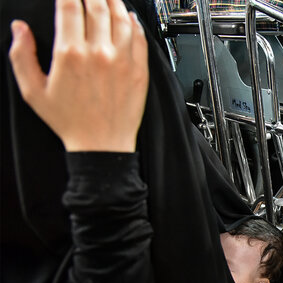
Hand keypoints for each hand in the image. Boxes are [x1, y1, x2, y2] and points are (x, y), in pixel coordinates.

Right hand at [9, 0, 148, 151]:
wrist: (101, 145)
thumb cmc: (70, 121)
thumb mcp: (33, 90)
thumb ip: (21, 55)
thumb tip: (19, 29)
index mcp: (70, 54)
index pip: (70, 6)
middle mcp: (99, 53)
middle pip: (97, 6)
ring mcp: (122, 61)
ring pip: (121, 18)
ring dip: (114, 1)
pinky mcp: (138, 71)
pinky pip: (139, 38)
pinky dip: (134, 23)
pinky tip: (129, 17)